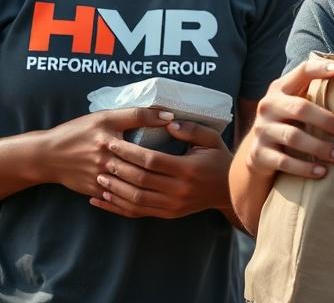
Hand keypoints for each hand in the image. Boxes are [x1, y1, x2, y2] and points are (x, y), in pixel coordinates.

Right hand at [42, 107, 173, 199]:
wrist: (46, 155)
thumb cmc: (79, 131)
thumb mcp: (106, 117)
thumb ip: (137, 115)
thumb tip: (169, 116)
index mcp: (109, 142)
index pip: (143, 150)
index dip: (164, 153)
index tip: (182, 151)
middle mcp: (104, 164)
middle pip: (139, 172)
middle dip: (162, 175)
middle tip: (184, 175)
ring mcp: (98, 180)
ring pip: (131, 189)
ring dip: (151, 189)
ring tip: (172, 186)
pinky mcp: (94, 191)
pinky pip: (118, 198)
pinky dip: (135, 199)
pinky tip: (152, 196)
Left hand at [90, 120, 232, 218]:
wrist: (229, 191)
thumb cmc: (219, 160)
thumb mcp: (212, 139)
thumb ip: (191, 129)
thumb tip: (168, 123)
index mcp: (188, 169)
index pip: (152, 160)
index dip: (130, 152)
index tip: (114, 143)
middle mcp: (179, 189)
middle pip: (140, 180)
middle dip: (118, 169)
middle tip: (102, 158)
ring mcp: (173, 205)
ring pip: (136, 199)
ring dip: (114, 189)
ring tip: (99, 177)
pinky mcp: (168, 214)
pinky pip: (137, 212)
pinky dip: (117, 207)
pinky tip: (102, 200)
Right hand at [245, 59, 333, 179]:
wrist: (258, 153)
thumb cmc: (289, 123)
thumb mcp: (295, 104)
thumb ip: (315, 94)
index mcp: (280, 89)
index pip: (301, 72)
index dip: (320, 69)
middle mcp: (268, 106)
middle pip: (300, 108)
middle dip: (326, 120)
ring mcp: (261, 130)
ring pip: (293, 137)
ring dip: (320, 147)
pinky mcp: (258, 155)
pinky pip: (284, 161)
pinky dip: (305, 167)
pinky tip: (321, 171)